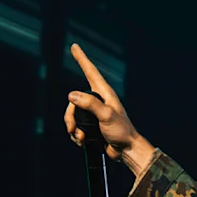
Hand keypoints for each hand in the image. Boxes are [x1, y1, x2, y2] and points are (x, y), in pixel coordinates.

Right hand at [63, 43, 156, 175]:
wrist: (126, 150)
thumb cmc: (121, 131)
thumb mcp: (106, 116)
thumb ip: (90, 104)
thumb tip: (72, 95)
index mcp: (104, 93)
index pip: (90, 72)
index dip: (82, 59)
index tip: (75, 46)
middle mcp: (98, 101)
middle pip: (73, 101)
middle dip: (69, 117)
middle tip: (72, 129)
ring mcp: (94, 113)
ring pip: (72, 115)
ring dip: (72, 128)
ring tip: (80, 138)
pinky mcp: (91, 125)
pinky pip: (76, 126)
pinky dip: (75, 135)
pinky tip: (82, 142)